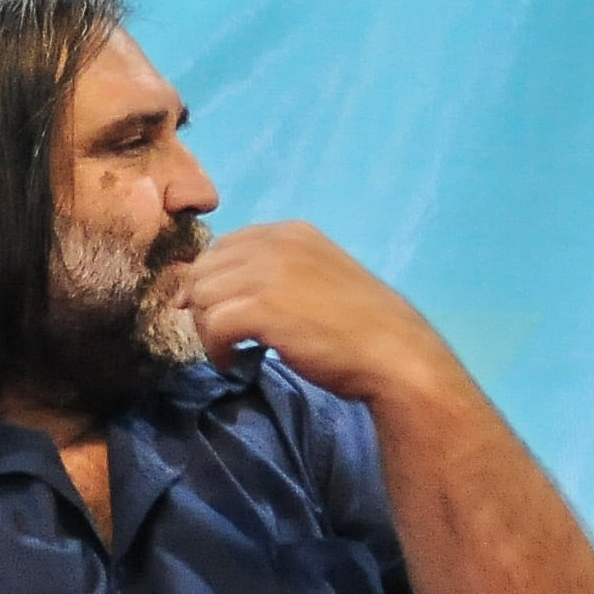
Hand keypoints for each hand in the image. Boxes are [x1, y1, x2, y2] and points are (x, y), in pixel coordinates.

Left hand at [177, 223, 458, 406]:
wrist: (393, 353)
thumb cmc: (358, 325)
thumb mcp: (317, 279)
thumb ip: (275, 272)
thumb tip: (221, 287)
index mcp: (292, 232)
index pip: (224, 245)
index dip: (214, 280)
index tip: (221, 311)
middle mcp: (277, 243)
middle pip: (204, 268)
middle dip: (203, 305)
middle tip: (222, 336)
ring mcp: (269, 273)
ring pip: (200, 294)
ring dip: (206, 328)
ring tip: (229, 350)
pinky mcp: (263, 307)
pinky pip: (212, 324)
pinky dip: (215, 349)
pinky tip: (234, 361)